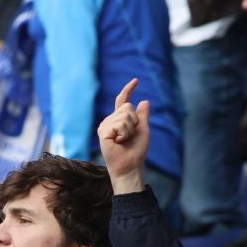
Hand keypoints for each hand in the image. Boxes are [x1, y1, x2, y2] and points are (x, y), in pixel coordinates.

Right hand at [97, 78, 151, 194]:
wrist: (130, 165)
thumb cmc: (136, 151)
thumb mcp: (143, 130)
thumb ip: (142, 116)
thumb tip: (144, 100)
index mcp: (119, 119)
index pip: (123, 100)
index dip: (128, 90)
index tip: (136, 80)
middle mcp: (110, 120)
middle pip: (128, 107)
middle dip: (135, 121)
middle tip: (129, 136)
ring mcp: (105, 125)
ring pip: (125, 115)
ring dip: (130, 129)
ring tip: (124, 140)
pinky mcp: (103, 131)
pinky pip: (119, 124)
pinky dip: (124, 134)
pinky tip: (118, 142)